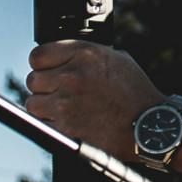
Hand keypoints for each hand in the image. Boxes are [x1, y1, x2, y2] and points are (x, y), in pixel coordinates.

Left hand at [23, 41, 164, 158]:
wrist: (148, 125)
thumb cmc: (135, 93)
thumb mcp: (116, 59)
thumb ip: (85, 55)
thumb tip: (62, 57)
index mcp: (85, 54)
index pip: (38, 55)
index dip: (42, 65)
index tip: (49, 71)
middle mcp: (72, 76)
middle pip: (33, 80)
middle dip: (45, 87)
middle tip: (61, 92)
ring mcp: (66, 103)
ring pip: (33, 102)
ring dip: (45, 107)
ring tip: (65, 108)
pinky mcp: (64, 127)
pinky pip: (42, 123)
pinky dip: (51, 124)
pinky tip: (71, 121)